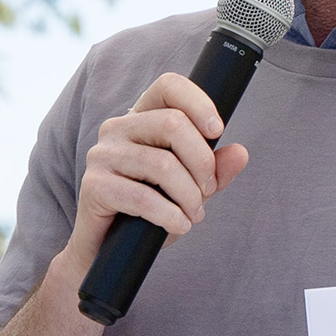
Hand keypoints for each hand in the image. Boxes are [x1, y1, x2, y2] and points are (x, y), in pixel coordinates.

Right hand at [67, 73, 251, 266]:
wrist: (108, 249)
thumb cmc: (148, 211)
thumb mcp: (188, 188)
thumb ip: (214, 170)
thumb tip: (240, 153)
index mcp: (140, 118)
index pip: (168, 86)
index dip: (199, 103)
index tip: (217, 131)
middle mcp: (117, 128)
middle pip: (173, 124)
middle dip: (202, 162)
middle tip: (208, 190)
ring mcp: (102, 155)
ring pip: (162, 164)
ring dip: (189, 196)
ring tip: (193, 215)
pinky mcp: (94, 186)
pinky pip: (143, 197)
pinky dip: (170, 216)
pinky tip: (178, 226)